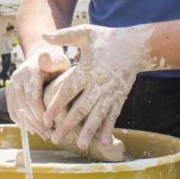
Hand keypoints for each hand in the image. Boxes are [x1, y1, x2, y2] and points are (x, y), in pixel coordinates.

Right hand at [6, 47, 69, 139]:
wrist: (41, 58)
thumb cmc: (55, 62)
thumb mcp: (59, 60)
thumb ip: (55, 61)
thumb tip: (44, 57)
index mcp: (29, 72)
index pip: (32, 97)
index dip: (40, 113)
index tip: (51, 125)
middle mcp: (17, 79)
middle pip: (24, 106)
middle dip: (37, 123)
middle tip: (49, 135)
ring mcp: (11, 86)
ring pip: (18, 111)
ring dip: (30, 126)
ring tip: (44, 135)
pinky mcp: (9, 93)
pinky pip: (13, 111)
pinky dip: (22, 123)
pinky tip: (34, 130)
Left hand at [41, 23, 156, 149]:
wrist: (136, 45)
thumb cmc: (107, 38)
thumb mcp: (85, 33)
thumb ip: (64, 36)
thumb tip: (43, 34)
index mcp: (87, 70)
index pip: (68, 91)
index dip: (56, 105)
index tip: (46, 118)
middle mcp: (98, 84)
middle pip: (81, 108)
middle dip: (67, 125)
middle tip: (55, 138)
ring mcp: (110, 92)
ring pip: (97, 115)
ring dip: (88, 131)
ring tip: (79, 145)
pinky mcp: (120, 97)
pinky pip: (113, 115)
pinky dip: (108, 128)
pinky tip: (104, 142)